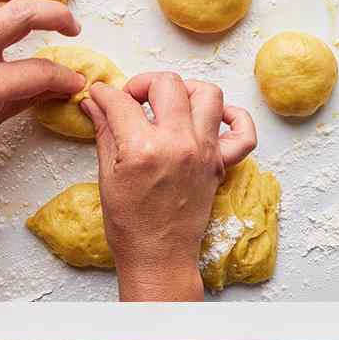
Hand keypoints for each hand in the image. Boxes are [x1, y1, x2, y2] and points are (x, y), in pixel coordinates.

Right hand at [83, 72, 257, 301]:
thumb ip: (104, 132)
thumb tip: (95, 104)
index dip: (105, 94)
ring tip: (169, 103)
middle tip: (131, 99)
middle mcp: (179, 144)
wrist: (158, 256)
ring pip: (208, 94)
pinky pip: (243, 131)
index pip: (122, 102)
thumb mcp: (107, 176)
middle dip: (143, 83)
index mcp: (143, 149)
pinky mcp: (220, 164)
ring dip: (186, 90)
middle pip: (167, 85)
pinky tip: (213, 118)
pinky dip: (234, 117)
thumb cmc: (129, 225)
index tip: (100, 95)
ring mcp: (205, 152)